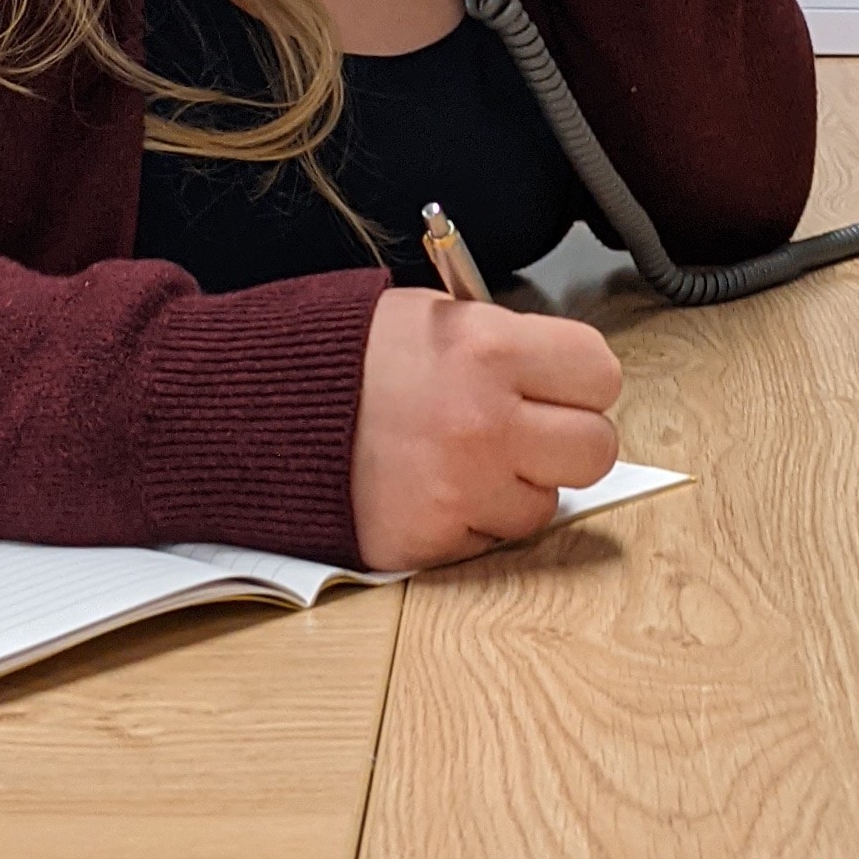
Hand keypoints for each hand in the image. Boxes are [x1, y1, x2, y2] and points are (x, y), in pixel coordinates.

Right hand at [349, 287, 622, 570]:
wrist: (257, 409)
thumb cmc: (344, 355)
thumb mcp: (433, 315)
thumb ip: (505, 342)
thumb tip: (558, 372)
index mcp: (489, 349)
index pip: (601, 373)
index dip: (582, 379)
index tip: (561, 383)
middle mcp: (483, 423)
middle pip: (595, 450)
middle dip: (567, 440)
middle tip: (529, 429)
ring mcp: (459, 490)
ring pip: (546, 506)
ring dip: (517, 487)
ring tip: (466, 457)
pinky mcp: (429, 542)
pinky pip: (488, 541)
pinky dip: (469, 520)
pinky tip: (431, 486)